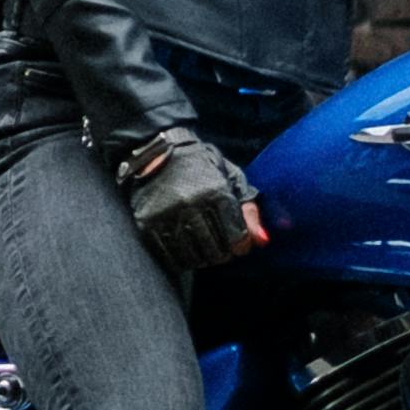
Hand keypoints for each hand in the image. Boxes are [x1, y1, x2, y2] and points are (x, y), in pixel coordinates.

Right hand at [123, 130, 264, 275]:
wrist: (158, 151)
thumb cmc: (201, 167)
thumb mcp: (231, 180)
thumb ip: (249, 212)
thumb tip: (263, 241)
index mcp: (216, 192)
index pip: (237, 238)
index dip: (241, 245)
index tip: (238, 242)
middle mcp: (191, 204)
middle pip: (215, 251)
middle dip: (223, 254)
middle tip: (220, 246)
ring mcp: (167, 215)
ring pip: (192, 256)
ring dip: (202, 259)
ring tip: (203, 247)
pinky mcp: (147, 223)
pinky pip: (169, 255)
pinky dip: (180, 259)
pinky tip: (185, 248)